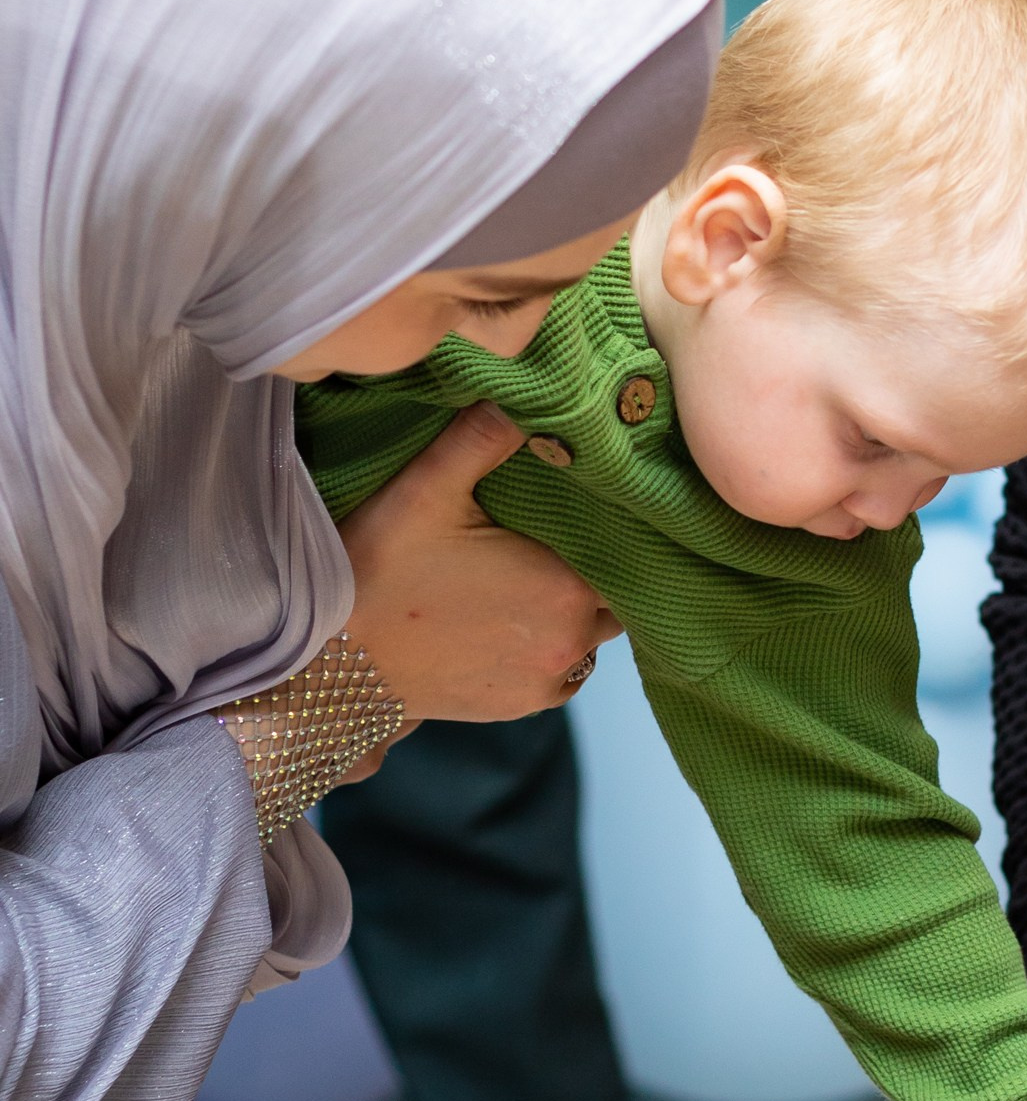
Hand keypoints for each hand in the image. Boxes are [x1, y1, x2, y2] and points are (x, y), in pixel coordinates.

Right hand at [338, 405, 618, 720]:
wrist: (327, 664)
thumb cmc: (378, 572)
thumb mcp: (427, 489)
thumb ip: (482, 437)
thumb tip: (522, 393)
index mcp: (568, 589)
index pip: (625, 556)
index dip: (609, 534)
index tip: (584, 512)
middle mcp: (571, 644)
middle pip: (613, 599)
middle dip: (592, 571)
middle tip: (555, 541)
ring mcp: (545, 683)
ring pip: (588, 638)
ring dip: (572, 613)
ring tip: (534, 580)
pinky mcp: (516, 707)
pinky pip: (559, 674)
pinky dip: (547, 649)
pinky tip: (514, 620)